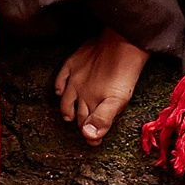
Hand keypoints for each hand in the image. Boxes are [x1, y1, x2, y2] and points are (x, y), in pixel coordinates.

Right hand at [54, 28, 148, 145]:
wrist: (123, 42)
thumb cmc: (125, 71)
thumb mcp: (118, 99)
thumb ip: (103, 118)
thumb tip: (89, 136)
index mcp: (93, 102)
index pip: (88, 125)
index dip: (91, 135)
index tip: (94, 142)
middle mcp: (80, 91)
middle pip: (78, 112)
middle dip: (81, 124)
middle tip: (86, 132)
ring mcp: (75, 77)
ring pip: (66, 98)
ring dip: (66, 109)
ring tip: (67, 116)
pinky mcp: (74, 62)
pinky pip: (61, 76)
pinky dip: (59, 85)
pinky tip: (59, 90)